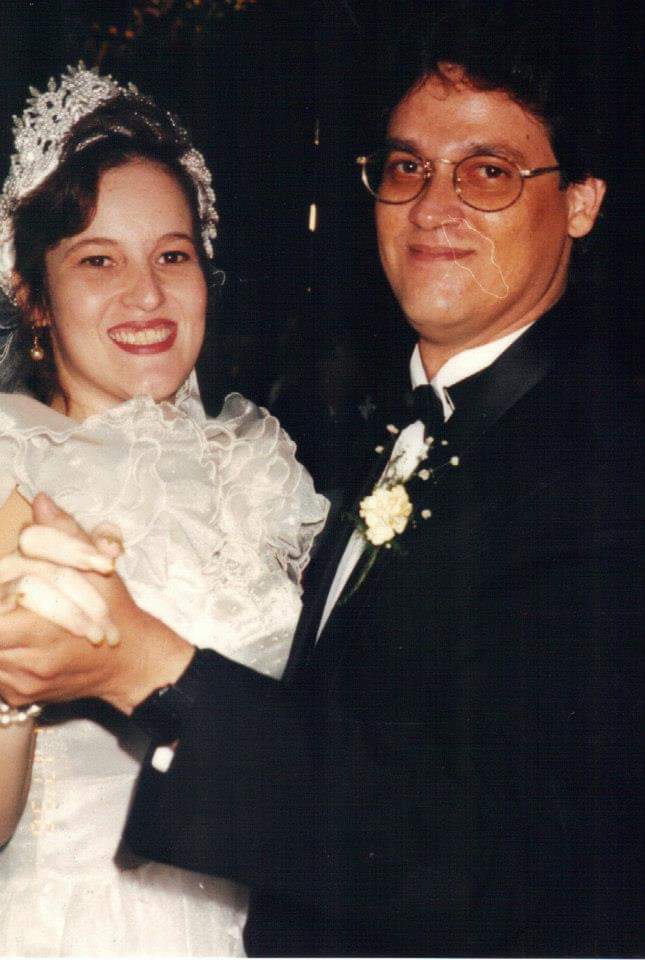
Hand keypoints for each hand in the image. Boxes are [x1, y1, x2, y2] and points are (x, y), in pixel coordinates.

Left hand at [0, 495, 194, 713]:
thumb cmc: (115, 612)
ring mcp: (23, 684)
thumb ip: (65, 535)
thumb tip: (40, 502)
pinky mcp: (20, 696)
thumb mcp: (98, 570)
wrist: (132, 663)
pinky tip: (16, 638)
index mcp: (46, 631)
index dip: (0, 596)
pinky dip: (2, 651)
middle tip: (10, 600)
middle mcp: (31, 664)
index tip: (8, 586)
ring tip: (15, 615)